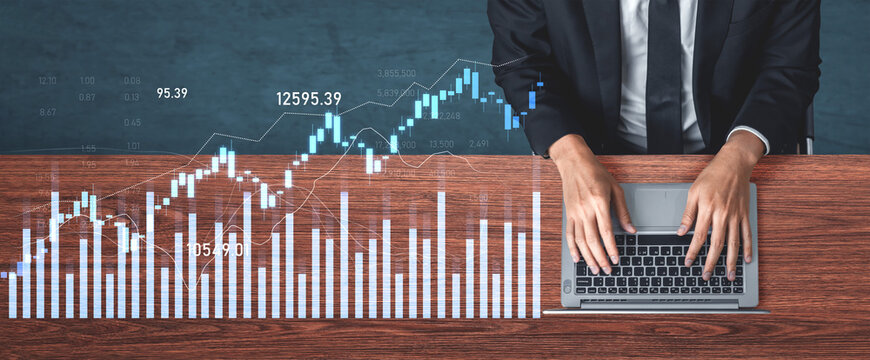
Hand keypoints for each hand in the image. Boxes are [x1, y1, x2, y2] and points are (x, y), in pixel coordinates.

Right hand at [550, 134, 635, 274]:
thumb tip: (631, 229)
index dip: (611, 248)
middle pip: (592, 240)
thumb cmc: (596, 172)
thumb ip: (623, 211)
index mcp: (599, 203)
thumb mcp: (615, 188)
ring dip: (587, 257)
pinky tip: (577, 258)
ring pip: (580, 241)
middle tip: (607, 270)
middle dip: (600, 258)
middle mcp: (585, 210)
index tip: (616, 259)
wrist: (574, 162)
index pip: (606, 232)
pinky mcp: (568, 214)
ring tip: (594, 269)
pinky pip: (569, 235)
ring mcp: (574, 213)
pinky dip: (572, 248)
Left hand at [678, 130, 763, 281]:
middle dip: (711, 262)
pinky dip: (748, 248)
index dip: (693, 251)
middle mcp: (723, 214)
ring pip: (734, 243)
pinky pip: (747, 234)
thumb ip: (688, 213)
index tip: (689, 263)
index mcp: (707, 209)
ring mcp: (736, 215)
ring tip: (728, 275)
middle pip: (717, 244)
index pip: (699, 236)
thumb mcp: (693, 191)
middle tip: (706, 276)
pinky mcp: (745, 214)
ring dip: (731, 261)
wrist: (735, 163)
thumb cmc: (712, 175)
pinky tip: (746, 259)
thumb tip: (681, 231)